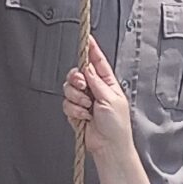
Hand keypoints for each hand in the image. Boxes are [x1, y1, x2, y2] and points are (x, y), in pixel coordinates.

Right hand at [60, 39, 151, 183]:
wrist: (109, 146)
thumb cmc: (116, 124)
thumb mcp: (110, 99)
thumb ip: (96, 82)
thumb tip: (87, 67)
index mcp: (107, 83)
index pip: (97, 62)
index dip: (91, 49)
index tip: (87, 38)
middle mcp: (94, 89)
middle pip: (77, 73)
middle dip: (77, 79)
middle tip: (83, 87)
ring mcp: (84, 100)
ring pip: (69, 88)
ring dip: (76, 98)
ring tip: (87, 108)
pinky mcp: (75, 112)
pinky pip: (66, 104)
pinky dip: (73, 110)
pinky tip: (83, 117)